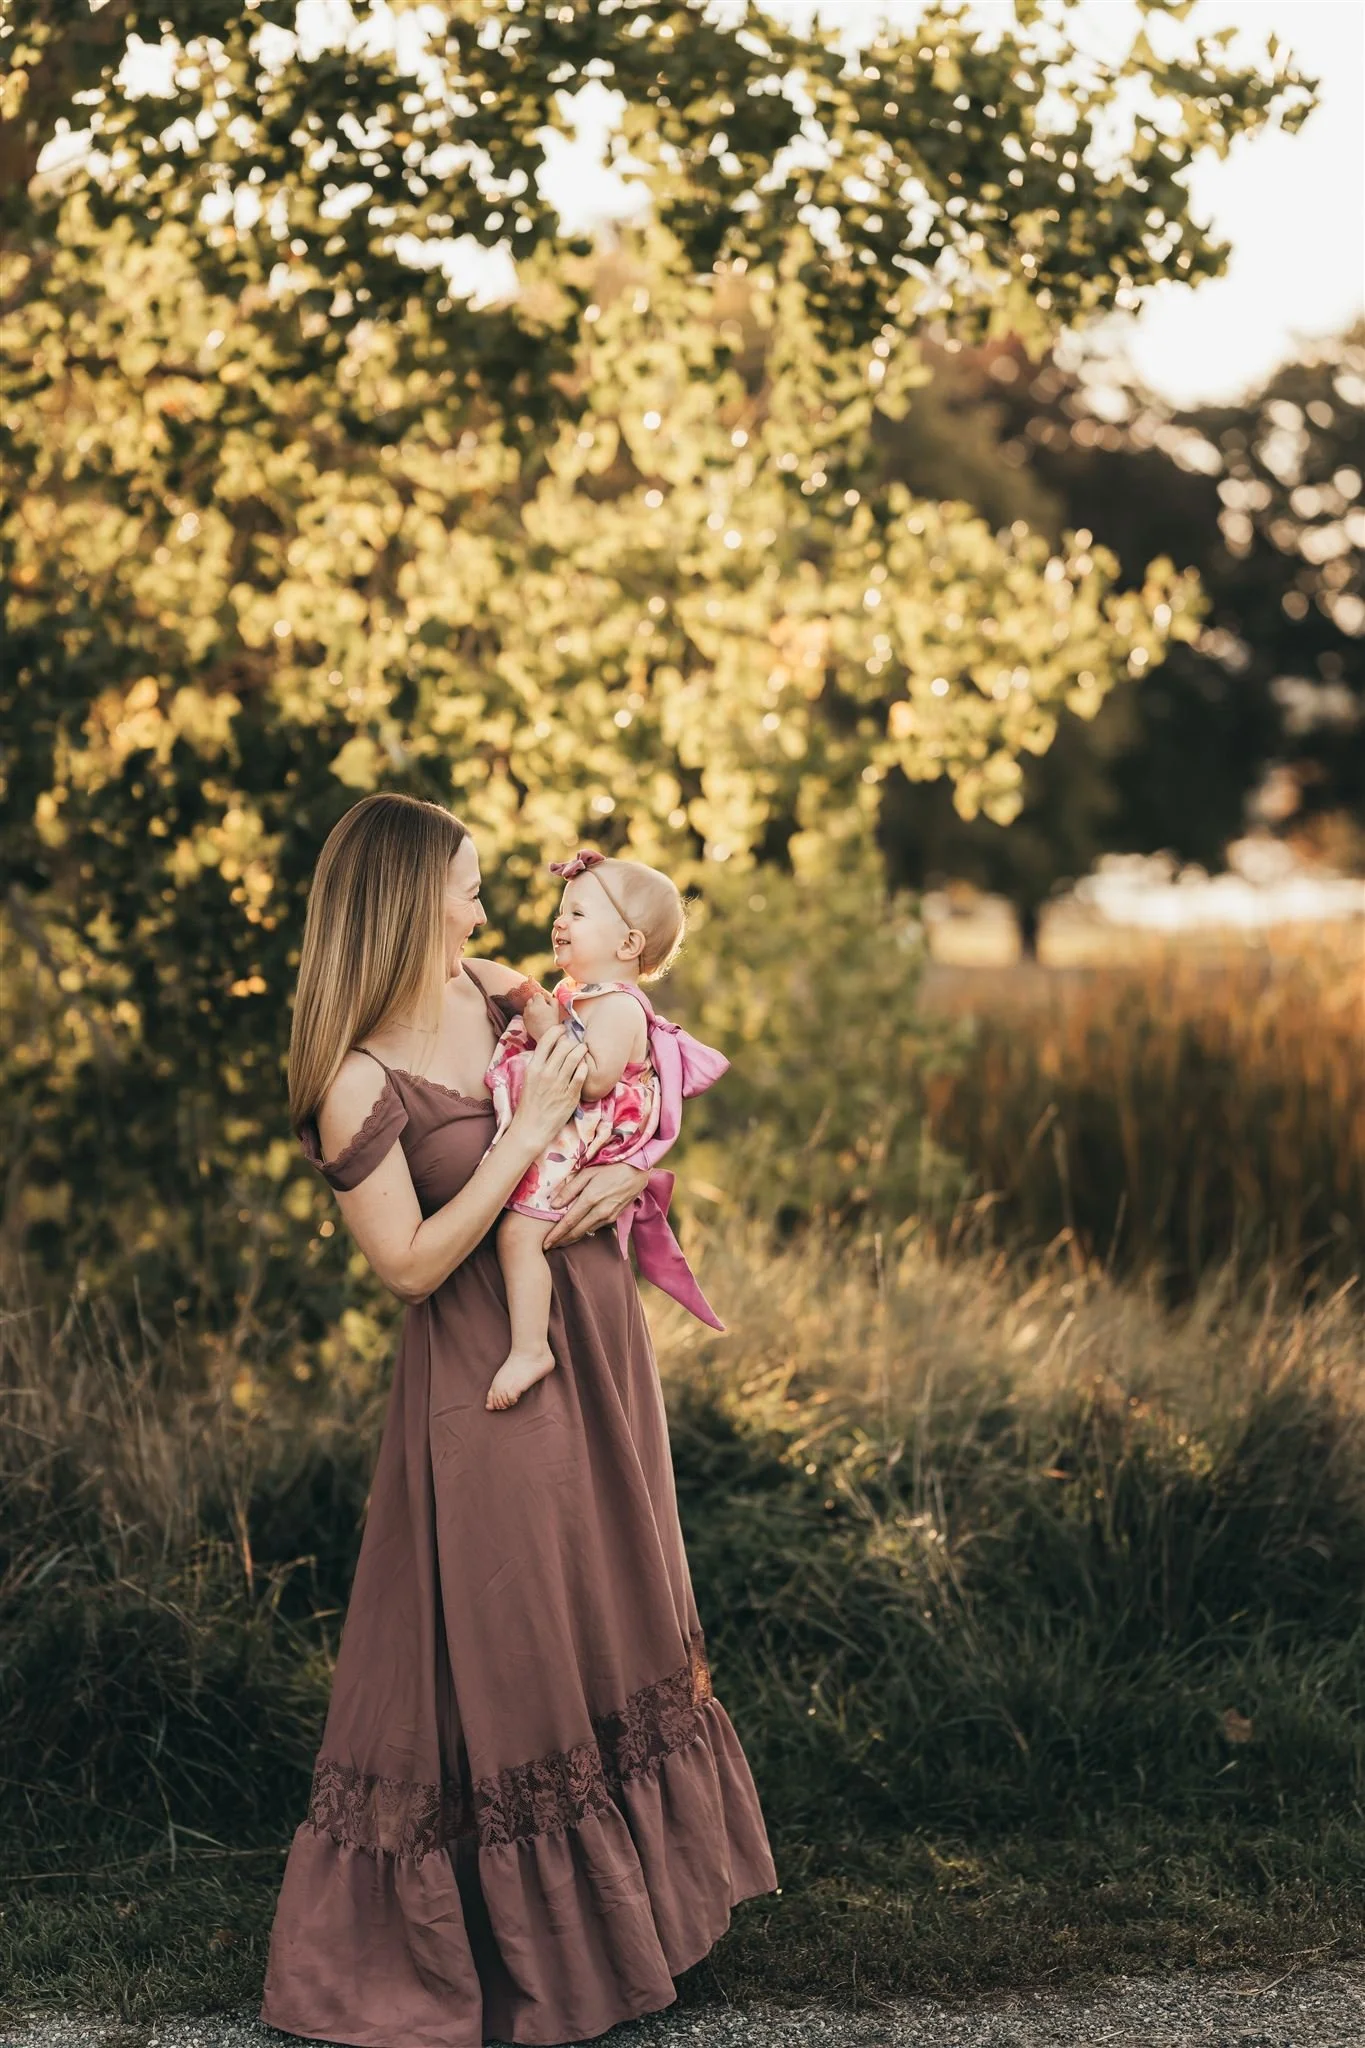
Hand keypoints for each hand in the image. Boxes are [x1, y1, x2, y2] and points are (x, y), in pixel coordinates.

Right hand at [512, 1023, 586, 1151]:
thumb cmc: (529, 1104)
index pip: (547, 1040)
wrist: (531, 1129)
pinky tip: (584, 1066)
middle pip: (564, 1045)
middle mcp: (546, 1073)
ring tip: (583, 1050)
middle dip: (572, 1040)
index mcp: (533, 1068)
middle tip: (575, 1042)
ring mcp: (559, 1084)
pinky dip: (584, 1066)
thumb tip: (552, 1047)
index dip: (557, 1030)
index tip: (563, 1030)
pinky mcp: (570, 1095)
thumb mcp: (529, 1079)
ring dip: (581, 1050)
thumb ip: (540, 1064)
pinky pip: (582, 1074)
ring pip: (575, 1057)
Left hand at [522, 990, 558, 1042]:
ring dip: (531, 1008)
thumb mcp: (556, 1008)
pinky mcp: (524, 1021)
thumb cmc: (553, 1021)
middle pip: (531, 999)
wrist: (547, 1035)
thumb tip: (546, 996)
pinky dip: (529, 1014)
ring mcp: (526, 1014)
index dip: (542, 998)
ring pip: (527, 1006)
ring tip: (538, 1014)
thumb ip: (551, 999)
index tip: (545, 1003)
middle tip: (542, 1008)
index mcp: (538, 1003)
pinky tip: (535, 1019)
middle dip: (536, 1002)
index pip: (537, 994)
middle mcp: (530, 1007)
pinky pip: (525, 1014)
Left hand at [542, 1161, 650, 1248]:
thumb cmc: (609, 1167)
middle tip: (547, 1247)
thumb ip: (570, 1189)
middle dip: (561, 1241)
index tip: (545, 1243)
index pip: (569, 1222)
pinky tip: (576, 1232)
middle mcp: (600, 1212)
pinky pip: (595, 1228)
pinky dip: (583, 1232)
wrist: (636, 1170)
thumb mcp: (587, 1172)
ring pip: (586, 1232)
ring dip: (571, 1238)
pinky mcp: (614, 1218)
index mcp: (590, 1199)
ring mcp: (608, 1217)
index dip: (556, 1235)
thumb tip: (553, 1205)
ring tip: (559, 1241)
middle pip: (576, 1232)